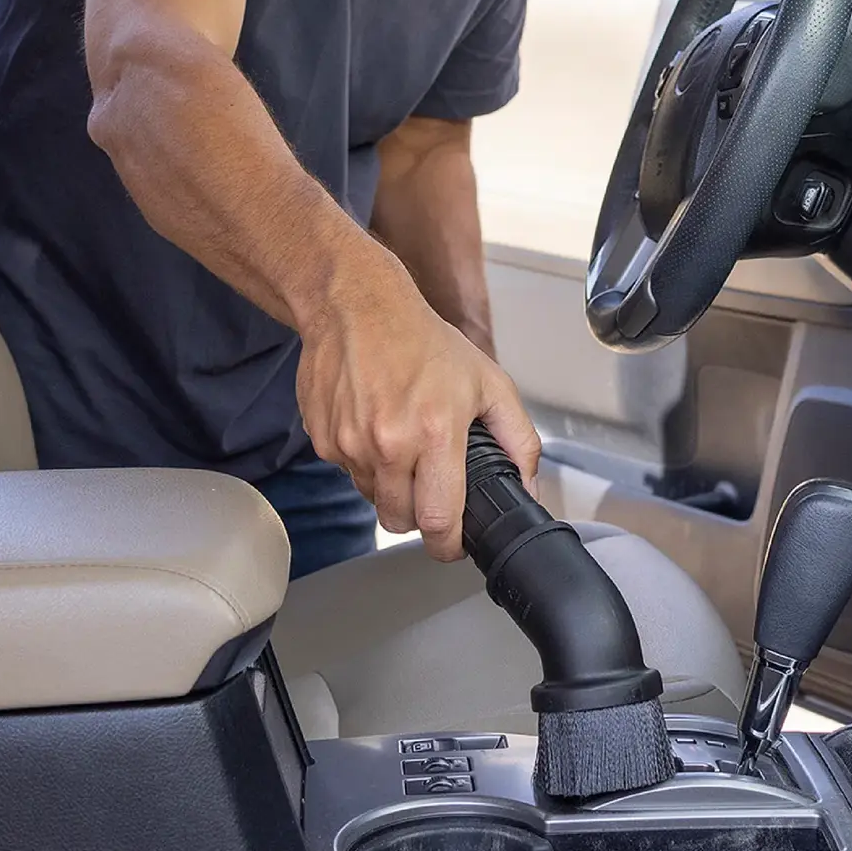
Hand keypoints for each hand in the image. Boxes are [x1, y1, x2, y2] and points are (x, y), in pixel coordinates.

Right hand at [295, 256, 539, 560]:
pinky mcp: (323, 439)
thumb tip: (528, 487)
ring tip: (402, 444)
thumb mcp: (488, 383)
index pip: (440, 521)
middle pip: (401, 521)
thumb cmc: (422, 341)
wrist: (355, 306)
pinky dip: (363, 462)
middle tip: (429, 487)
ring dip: (390, 486)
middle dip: (419, 516)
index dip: (449, 544)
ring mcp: (350, 444)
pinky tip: (374, 426)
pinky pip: (348, 472)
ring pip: (373, 498)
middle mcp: (388, 444)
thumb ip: (518, 439)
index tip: (454, 542)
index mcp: (435, 432)